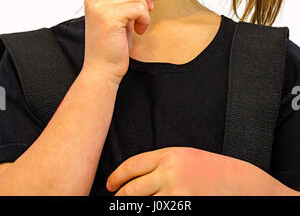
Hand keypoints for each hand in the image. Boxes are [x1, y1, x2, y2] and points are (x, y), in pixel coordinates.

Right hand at [73, 0, 152, 84]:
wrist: (103, 69)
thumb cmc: (113, 45)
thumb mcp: (117, 18)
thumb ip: (122, 1)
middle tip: (146, 9)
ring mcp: (100, 6)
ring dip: (145, 11)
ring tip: (139, 25)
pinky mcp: (109, 15)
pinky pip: (139, 7)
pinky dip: (144, 19)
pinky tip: (139, 30)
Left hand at [106, 146, 296, 195]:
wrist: (240, 183)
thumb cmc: (211, 169)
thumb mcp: (184, 157)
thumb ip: (160, 164)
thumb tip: (135, 178)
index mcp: (169, 155)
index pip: (132, 165)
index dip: (116, 177)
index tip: (110, 185)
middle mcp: (169, 173)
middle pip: (131, 190)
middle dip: (119, 199)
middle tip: (115, 202)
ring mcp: (177, 193)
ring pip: (142, 206)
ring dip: (131, 208)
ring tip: (127, 207)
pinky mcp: (184, 207)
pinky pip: (160, 213)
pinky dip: (151, 212)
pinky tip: (151, 209)